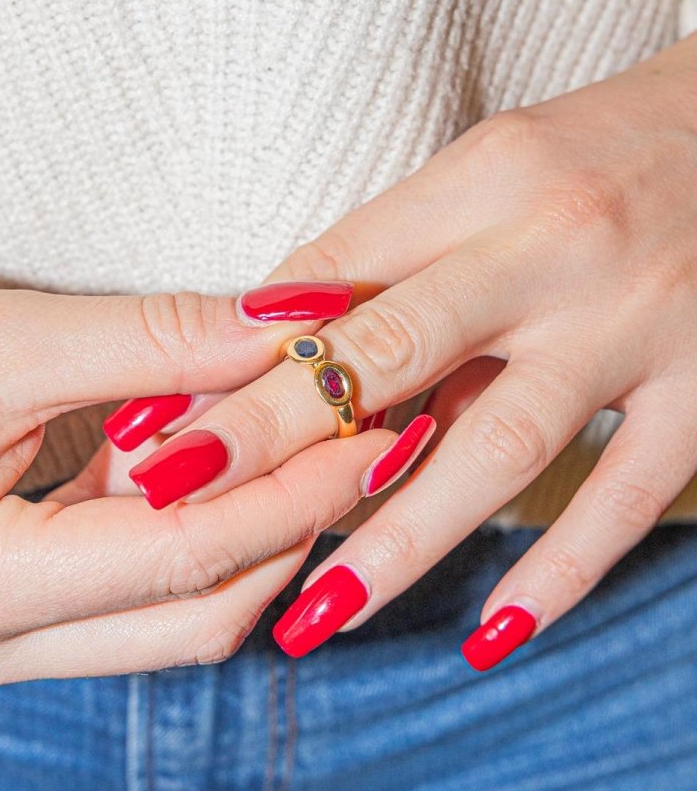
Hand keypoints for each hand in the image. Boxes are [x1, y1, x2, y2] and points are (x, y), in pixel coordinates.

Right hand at [0, 263, 389, 688]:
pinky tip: (242, 463)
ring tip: (325, 446)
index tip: (381, 429)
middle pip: (195, 610)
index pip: (188, 556)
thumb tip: (295, 324)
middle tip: (371, 439)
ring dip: (254, 533)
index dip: (299, 491)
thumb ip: (155, 339)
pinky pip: (133, 593)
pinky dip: (197, 534)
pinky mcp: (5, 614)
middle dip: (294, 525)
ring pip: (172, 614)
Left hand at [122, 32, 696, 667]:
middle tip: (177, 506)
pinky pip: (627, 497)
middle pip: (389, 351)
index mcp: (485, 179)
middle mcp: (553, 247)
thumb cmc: (601, 156)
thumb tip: (265, 341)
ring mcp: (637, 322)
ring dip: (396, 538)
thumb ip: (391, 254)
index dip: (232, 358)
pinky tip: (488, 634)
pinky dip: (557, 571)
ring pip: (496, 445)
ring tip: (313, 616)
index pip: (333, 277)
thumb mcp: (488, 172)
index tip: (154, 428)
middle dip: (272, 437)